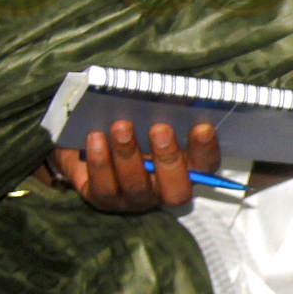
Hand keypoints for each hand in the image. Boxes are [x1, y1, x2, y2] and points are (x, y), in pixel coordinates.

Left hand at [43, 119, 216, 213]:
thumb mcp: (149, 117)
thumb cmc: (130, 125)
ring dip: (129, 155)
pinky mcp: (103, 198)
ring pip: (137, 186)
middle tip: (160, 129)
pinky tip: (96, 137)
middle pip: (176, 189)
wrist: (86, 144)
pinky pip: (104, 186)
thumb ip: (165, 111)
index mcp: (185, 169)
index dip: (206, 149)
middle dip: (169, 159)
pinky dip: (100, 161)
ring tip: (121, 126)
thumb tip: (176, 95)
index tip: (202, 126)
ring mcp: (134, 198)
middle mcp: (163, 190)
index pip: (204, 166)